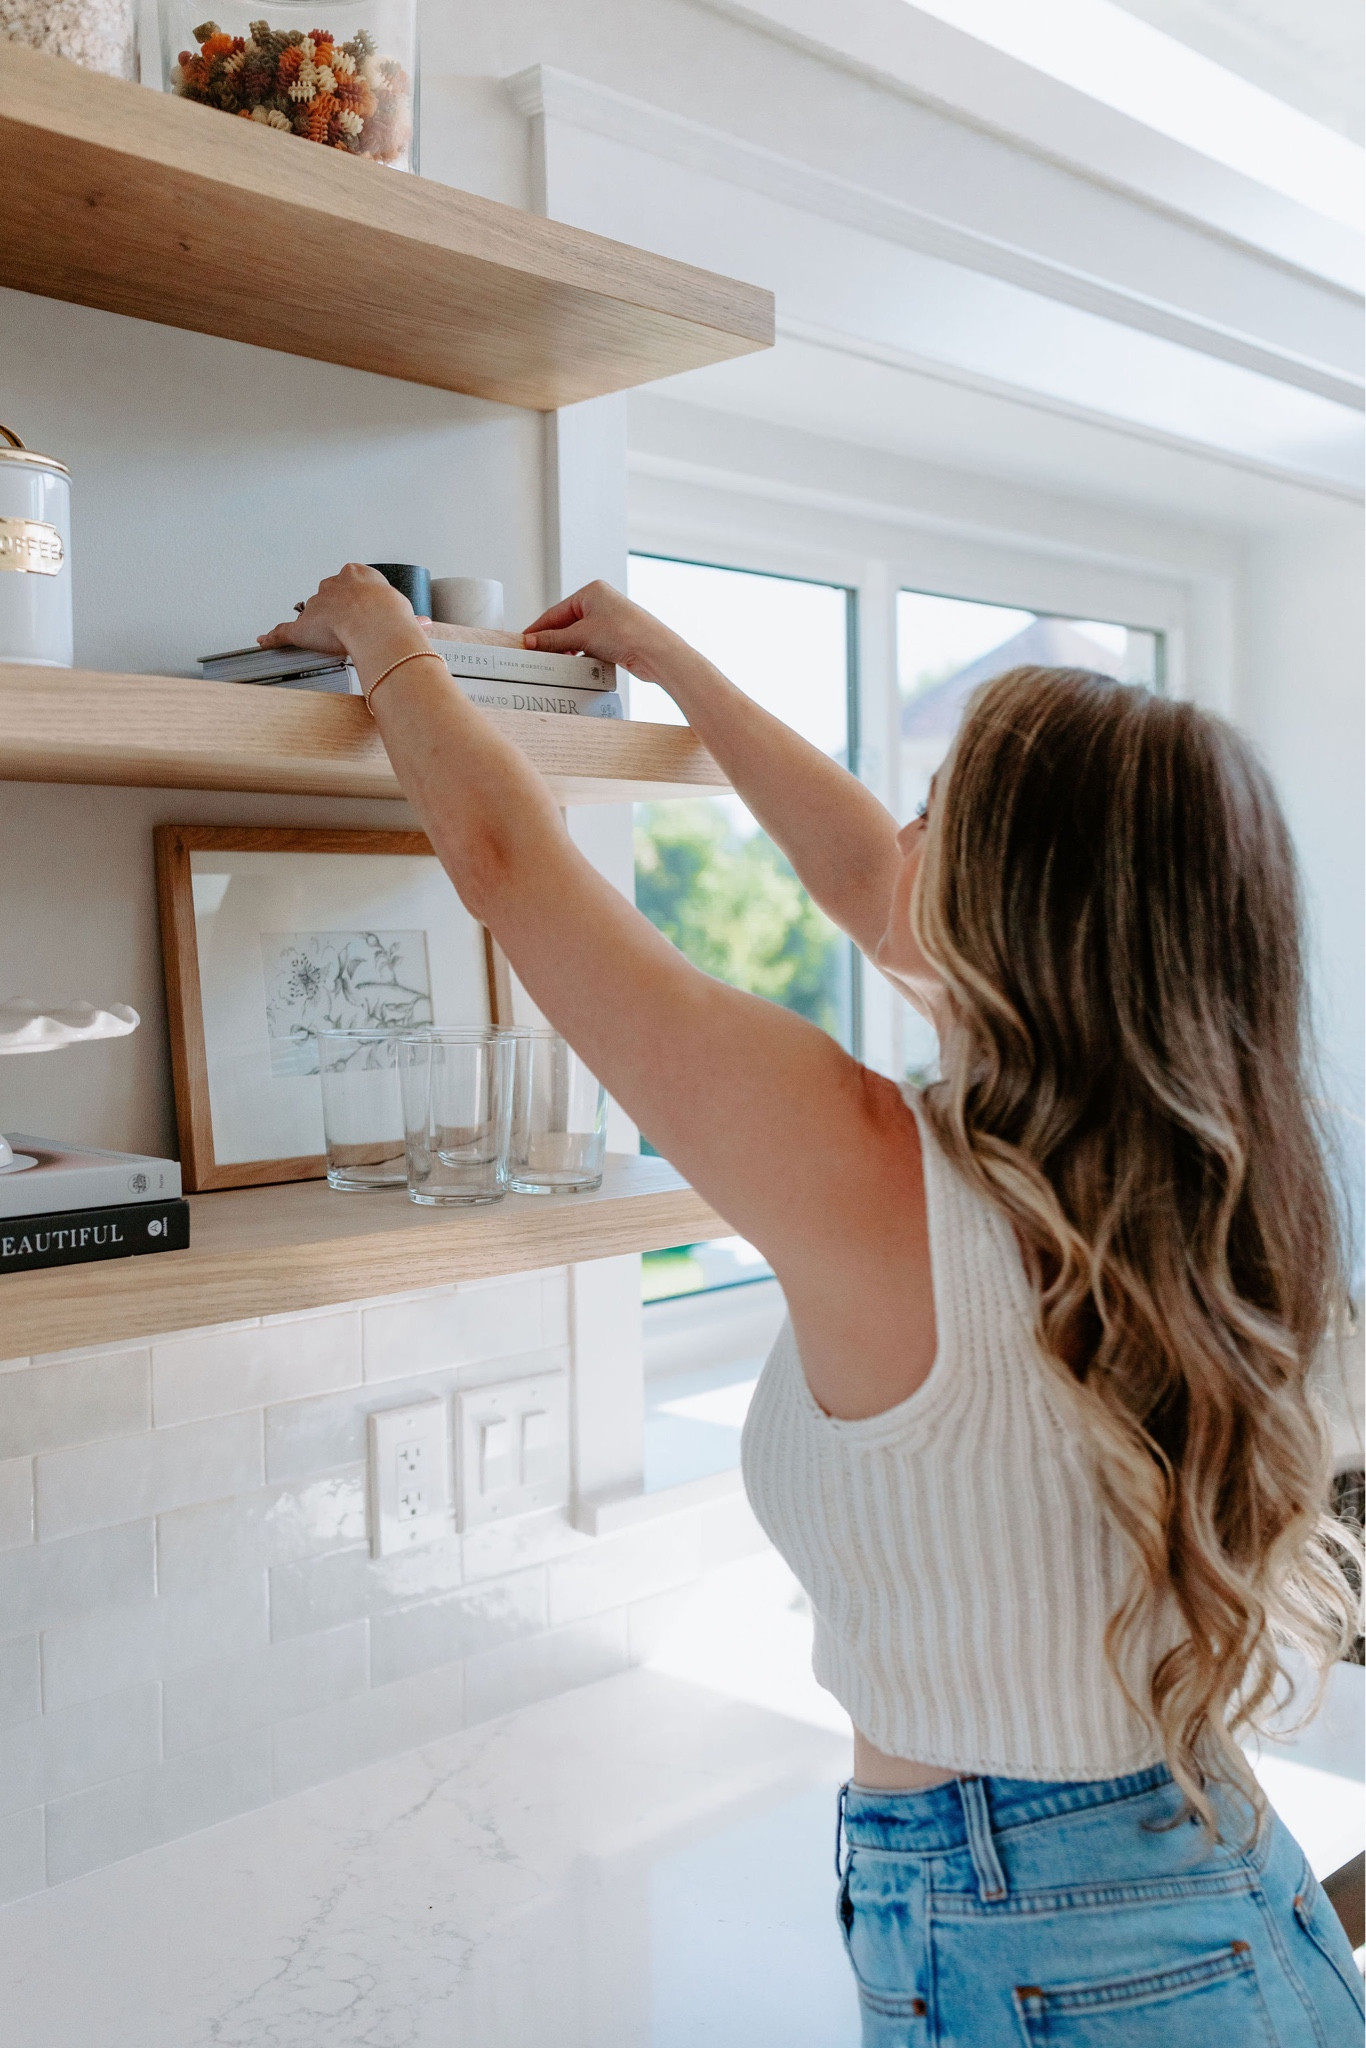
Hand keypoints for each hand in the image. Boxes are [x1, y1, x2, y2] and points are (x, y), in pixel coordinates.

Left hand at [258, 563, 415, 659]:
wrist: (376, 622)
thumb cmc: (391, 615)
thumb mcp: (404, 611)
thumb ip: (409, 618)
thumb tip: (425, 624)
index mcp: (357, 575)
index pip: (350, 585)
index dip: (355, 601)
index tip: (361, 611)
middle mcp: (333, 585)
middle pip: (328, 598)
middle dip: (335, 612)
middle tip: (347, 629)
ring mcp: (316, 605)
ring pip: (311, 614)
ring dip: (317, 626)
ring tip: (326, 641)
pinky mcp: (301, 627)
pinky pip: (284, 631)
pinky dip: (275, 637)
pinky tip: (266, 640)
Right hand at [522, 581, 681, 681]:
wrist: (655, 652)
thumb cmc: (626, 633)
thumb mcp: (582, 635)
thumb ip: (554, 639)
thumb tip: (532, 641)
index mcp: (592, 592)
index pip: (556, 612)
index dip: (539, 628)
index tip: (525, 641)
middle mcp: (601, 603)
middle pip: (566, 625)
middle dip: (553, 641)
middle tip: (536, 655)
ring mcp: (609, 621)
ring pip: (578, 637)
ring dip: (567, 650)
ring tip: (554, 663)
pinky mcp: (615, 638)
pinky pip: (590, 646)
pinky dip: (581, 655)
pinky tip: (573, 666)